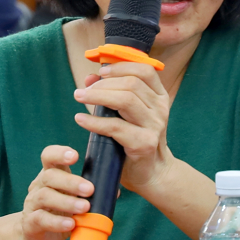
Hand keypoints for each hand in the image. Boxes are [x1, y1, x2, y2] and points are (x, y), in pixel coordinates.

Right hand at [18, 145, 94, 239]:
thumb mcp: (73, 200)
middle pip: (49, 176)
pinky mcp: (30, 224)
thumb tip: (114, 191)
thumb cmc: (59, 214)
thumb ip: (90, 194)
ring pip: (45, 196)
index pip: (49, 157)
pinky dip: (57, 222)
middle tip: (90, 189)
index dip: (59, 153)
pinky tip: (71, 224)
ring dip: (67, 201)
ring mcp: (32, 205)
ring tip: (85, 207)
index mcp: (50, 176)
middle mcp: (38, 187)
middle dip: (71, 181)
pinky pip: (41, 219)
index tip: (75, 156)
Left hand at [73, 62, 173, 195]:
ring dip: (98, 96)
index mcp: (159, 96)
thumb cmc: (135, 141)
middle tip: (83, 91)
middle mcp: (160, 108)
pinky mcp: (144, 143)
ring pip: (126, 100)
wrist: (152, 173)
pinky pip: (116, 127)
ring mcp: (154, 125)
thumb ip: (111, 94)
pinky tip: (80, 119)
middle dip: (104, 83)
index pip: (145, 70)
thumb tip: (90, 78)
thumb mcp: (126, 114)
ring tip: (79, 97)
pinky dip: (95, 122)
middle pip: (132, 83)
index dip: (121, 66)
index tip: (101, 71)